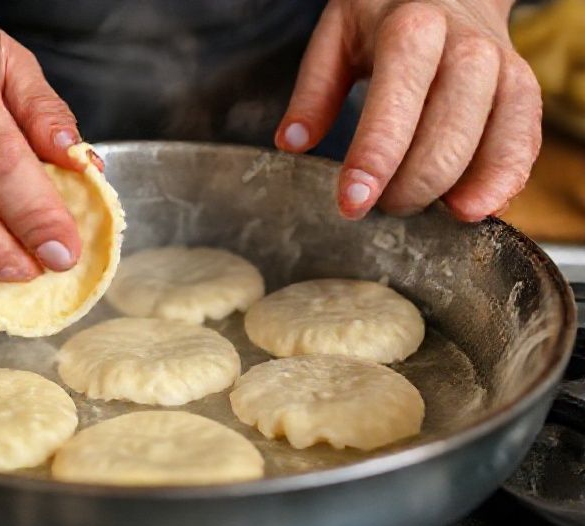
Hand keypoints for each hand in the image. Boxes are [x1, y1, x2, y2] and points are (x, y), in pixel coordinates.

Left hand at [275, 0, 540, 221]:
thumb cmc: (385, 18)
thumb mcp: (337, 35)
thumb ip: (314, 89)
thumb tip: (291, 143)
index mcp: (412, 29)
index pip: (396, 103)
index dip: (374, 160)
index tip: (352, 204)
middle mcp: (467, 48)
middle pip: (447, 136)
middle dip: (410, 187)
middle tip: (380, 206)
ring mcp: (503, 69)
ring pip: (492, 145)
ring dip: (454, 193)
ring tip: (421, 215)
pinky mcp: (524, 90)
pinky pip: (524, 146)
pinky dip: (502, 185)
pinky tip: (471, 210)